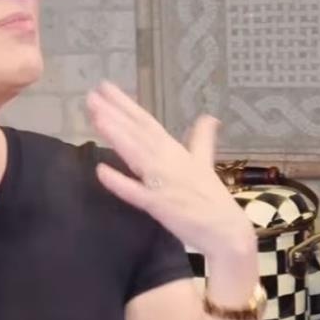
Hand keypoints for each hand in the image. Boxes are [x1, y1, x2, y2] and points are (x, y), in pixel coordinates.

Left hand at [86, 83, 255, 266]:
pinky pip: (137, 193)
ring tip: (97, 117)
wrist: (227, 232)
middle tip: (91, 96)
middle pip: (139, 134)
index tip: (104, 87)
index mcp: (177, 151)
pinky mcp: (160, 206)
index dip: (126, 105)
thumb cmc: (213, 200)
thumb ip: (202, 140)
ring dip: (117, 135)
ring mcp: (164, 183)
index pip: (147, 123)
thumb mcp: (206, 164)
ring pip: (137, 154)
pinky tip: (101, 170)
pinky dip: (120, 182)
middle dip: (115, 114)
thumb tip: (210, 117)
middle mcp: (169, 162)